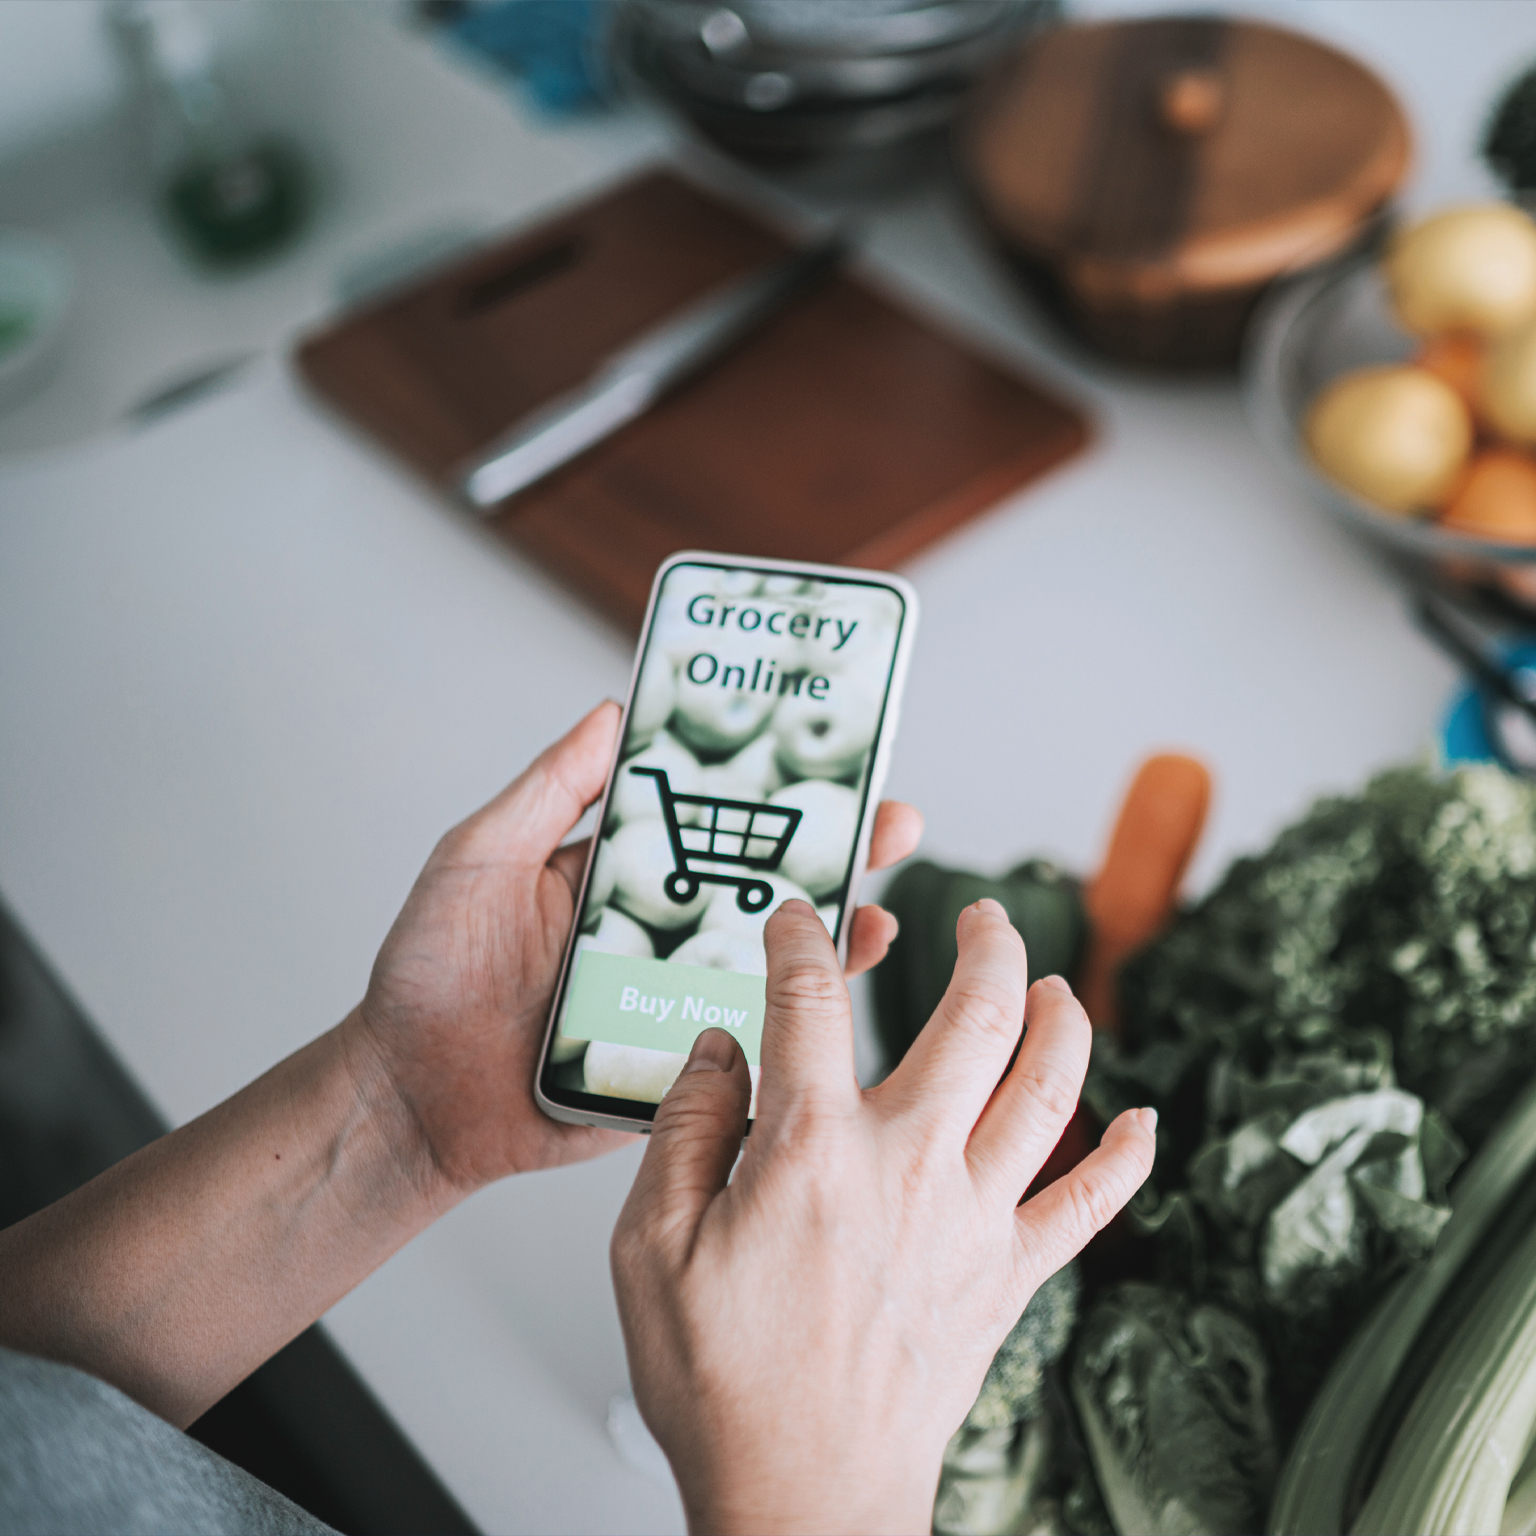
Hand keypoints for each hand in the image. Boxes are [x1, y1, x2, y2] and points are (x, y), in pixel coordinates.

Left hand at [348, 702, 922, 1194]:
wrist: (410, 1098)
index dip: (774, 791)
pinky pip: (748, 1042)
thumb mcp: (479, 858)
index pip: (714, 819)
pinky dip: (800, 1023)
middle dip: (835, 852)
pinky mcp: (675, 1066)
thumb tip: (613, 713)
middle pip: (764, 884)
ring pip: (773, 962)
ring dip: (834, 934)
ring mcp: (673, 999)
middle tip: (895, 822)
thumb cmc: (428, 975)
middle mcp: (659, 931)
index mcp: (622, 873)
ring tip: (879, 911)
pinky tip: (836, 998)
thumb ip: (550, 791)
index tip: (833, 757)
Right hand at [611, 899, 1155, 1535]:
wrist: (802, 1499)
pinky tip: (1147, 1120)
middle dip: (988, 946)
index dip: (804, 941)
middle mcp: (909, 1165)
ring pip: (1047, 1090)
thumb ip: (684, 1129)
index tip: (798, 923)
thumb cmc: (724, 1383)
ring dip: (1063, 1021)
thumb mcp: (650, 1247)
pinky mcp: (1008, 1276)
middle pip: (977, 1017)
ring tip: (1057, 984)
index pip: (812, 1001)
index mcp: (813, 1149)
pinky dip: (1128, 1158)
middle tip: (983, 915)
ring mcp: (972, 1218)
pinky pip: (1090, 1205)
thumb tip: (719, 1051)